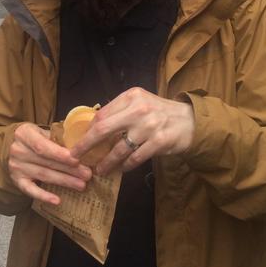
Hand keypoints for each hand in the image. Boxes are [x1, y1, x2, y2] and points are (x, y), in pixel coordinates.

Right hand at [8, 123, 92, 205]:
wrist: (11, 146)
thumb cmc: (33, 138)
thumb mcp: (41, 131)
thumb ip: (56, 138)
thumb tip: (81, 147)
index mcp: (24, 134)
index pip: (43, 146)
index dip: (60, 154)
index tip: (77, 160)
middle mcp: (18, 151)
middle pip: (46, 162)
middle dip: (69, 169)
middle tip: (87, 174)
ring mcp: (16, 167)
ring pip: (44, 175)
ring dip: (64, 181)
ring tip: (81, 185)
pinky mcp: (17, 181)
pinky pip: (31, 190)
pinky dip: (44, 196)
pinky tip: (57, 201)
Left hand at [70, 88, 194, 175]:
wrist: (190, 120)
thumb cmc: (159, 111)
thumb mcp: (140, 102)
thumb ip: (120, 110)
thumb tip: (93, 126)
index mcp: (131, 96)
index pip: (101, 114)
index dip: (87, 130)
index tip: (78, 141)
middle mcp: (139, 109)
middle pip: (103, 129)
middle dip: (86, 145)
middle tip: (75, 157)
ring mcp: (149, 126)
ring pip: (119, 149)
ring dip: (106, 162)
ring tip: (99, 170)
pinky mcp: (159, 142)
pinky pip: (135, 159)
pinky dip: (125, 166)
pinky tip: (120, 170)